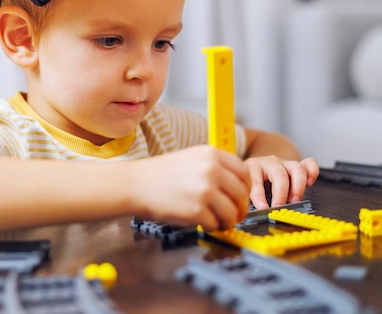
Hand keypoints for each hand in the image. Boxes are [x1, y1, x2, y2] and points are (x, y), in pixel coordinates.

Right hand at [133, 145, 250, 230]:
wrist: (134, 184)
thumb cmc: (159, 174)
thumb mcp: (191, 158)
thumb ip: (214, 167)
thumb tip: (235, 188)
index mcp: (212, 154)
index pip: (244, 172)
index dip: (246, 189)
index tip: (241, 198)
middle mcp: (212, 169)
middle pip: (241, 194)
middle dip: (240, 209)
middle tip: (234, 217)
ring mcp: (205, 190)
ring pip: (231, 212)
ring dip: (227, 221)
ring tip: (217, 222)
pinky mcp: (197, 210)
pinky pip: (215, 224)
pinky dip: (211, 227)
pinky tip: (202, 224)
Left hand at [245, 156, 318, 208]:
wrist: (258, 166)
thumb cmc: (251, 179)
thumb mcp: (245, 187)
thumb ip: (249, 198)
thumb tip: (254, 213)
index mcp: (252, 166)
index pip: (255, 180)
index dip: (259, 196)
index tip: (262, 208)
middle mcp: (270, 162)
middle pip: (279, 174)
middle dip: (281, 193)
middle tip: (279, 207)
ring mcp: (284, 162)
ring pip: (296, 168)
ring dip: (298, 186)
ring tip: (294, 200)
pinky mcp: (296, 165)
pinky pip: (309, 164)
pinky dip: (312, 173)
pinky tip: (309, 183)